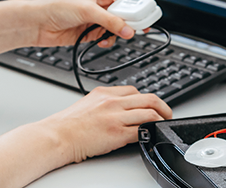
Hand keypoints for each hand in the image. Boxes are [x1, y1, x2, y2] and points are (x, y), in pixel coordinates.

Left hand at [28, 0, 146, 47]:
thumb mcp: (87, 10)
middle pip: (127, 12)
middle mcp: (101, 2)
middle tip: (138, 29)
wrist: (39, 24)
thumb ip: (110, 21)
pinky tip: (103, 40)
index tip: (150, 15)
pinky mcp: (92, 31)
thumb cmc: (57, 7)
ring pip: (119, 26)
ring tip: (117, 35)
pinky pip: (109, 36)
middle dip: (132, 21)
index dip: (141, 4)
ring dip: (119, 32)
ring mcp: (97, 17)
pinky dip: (109, 40)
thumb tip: (128, 30)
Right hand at [41, 86, 172, 163]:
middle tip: (167, 114)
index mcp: (105, 92)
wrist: (58, 135)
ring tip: (163, 125)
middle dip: (162, 107)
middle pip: (148, 98)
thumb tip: (119, 110)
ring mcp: (115, 117)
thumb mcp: (88, 104)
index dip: (146, 99)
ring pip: (149, 113)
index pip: (134, 90)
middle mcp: (112, 101)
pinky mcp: (117, 133)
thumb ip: (105, 103)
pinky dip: (151, 132)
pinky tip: (152, 135)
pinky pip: (141, 130)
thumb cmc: (68, 124)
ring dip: (161, 119)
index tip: (151, 106)